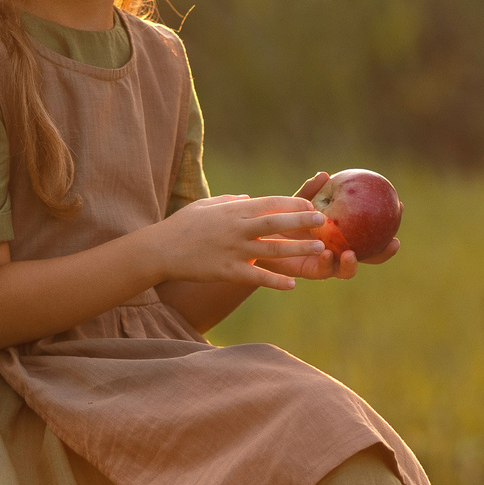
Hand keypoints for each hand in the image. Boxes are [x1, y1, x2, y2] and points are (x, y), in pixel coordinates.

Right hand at [148, 194, 326, 291]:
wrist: (160, 249)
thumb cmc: (182, 225)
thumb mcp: (206, 205)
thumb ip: (230, 201)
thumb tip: (249, 198)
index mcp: (234, 210)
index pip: (271, 202)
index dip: (293, 203)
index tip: (310, 204)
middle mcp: (237, 228)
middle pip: (277, 222)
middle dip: (302, 221)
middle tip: (323, 222)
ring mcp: (233, 250)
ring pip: (273, 249)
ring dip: (298, 249)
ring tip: (319, 249)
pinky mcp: (227, 271)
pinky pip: (257, 277)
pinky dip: (275, 282)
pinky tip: (292, 285)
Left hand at [264, 172, 400, 279]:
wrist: (258, 237)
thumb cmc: (279, 218)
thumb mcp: (295, 202)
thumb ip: (309, 192)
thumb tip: (324, 174)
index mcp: (341, 234)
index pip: (369, 231)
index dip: (387, 221)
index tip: (399, 207)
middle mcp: (338, 250)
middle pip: (367, 256)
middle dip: (382, 253)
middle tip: (393, 243)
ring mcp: (326, 264)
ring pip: (346, 270)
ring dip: (352, 264)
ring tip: (351, 254)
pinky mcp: (309, 272)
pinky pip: (322, 271)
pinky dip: (328, 264)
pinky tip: (327, 254)